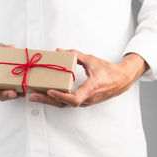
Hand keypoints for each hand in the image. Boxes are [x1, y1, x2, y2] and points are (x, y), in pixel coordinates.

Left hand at [28, 48, 148, 106]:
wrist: (122, 80)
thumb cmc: (108, 71)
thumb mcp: (92, 60)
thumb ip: (75, 55)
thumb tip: (59, 51)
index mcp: (91, 89)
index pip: (75, 99)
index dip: (62, 97)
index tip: (51, 91)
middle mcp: (87, 99)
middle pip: (64, 104)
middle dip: (48, 100)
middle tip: (33, 96)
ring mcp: (85, 102)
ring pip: (65, 105)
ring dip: (50, 101)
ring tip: (35, 96)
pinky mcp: (83, 102)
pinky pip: (67, 103)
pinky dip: (56, 100)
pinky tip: (46, 95)